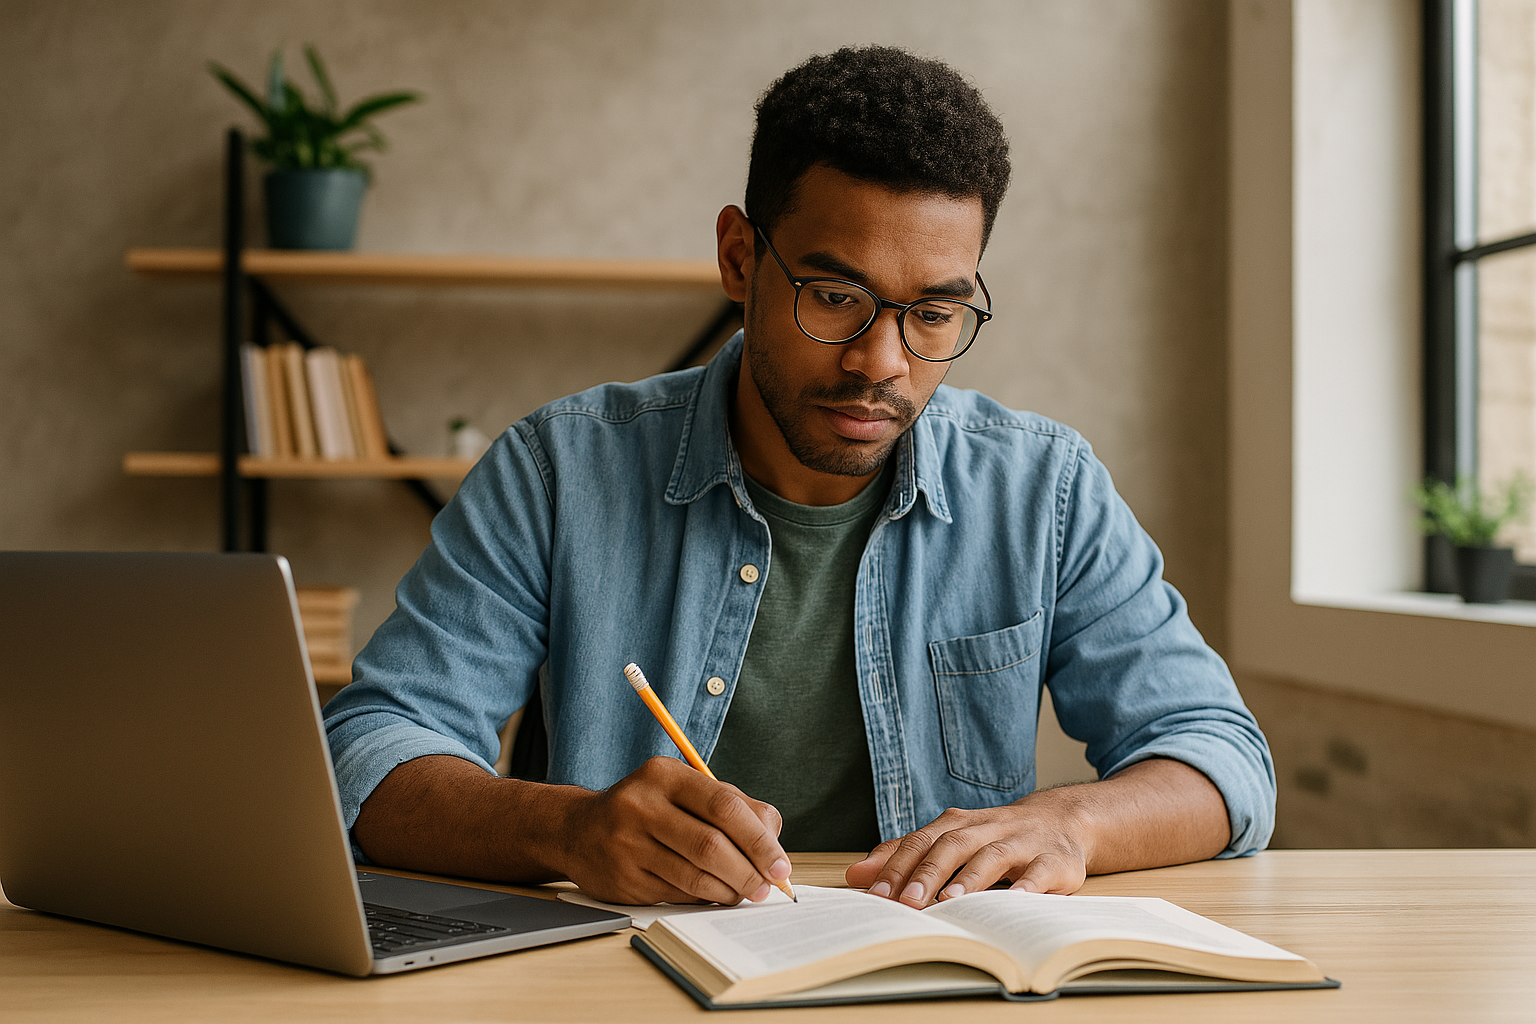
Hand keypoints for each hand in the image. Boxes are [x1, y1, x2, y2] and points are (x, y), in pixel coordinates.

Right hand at [559, 756, 792, 905]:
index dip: (759, 839)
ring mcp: (628, 844)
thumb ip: (733, 807)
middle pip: (711, 845)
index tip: (780, 864)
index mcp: (665, 775)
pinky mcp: (623, 878)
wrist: (578, 829)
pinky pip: (677, 894)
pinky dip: (705, 898)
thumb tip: (774, 844)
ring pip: (695, 876)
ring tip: (744, 892)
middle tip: (767, 886)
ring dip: (730, 890)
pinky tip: (714, 893)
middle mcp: (642, 805)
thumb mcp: (684, 790)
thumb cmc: (648, 808)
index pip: (724, 805)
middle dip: (749, 871)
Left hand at [845, 791, 1090, 907]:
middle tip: (907, 902)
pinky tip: (1016, 902)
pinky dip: (1029, 887)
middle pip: (953, 845)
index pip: (921, 841)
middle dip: (927, 873)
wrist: (1063, 820)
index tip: (875, 893)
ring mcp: (1023, 843)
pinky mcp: (1054, 861)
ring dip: (971, 877)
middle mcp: (988, 828)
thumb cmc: (995, 837)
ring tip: (950, 900)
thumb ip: (904, 856)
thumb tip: (855, 875)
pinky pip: (1042, 873)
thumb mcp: (950, 840)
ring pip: (993, 856)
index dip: (897, 866)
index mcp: (958, 824)